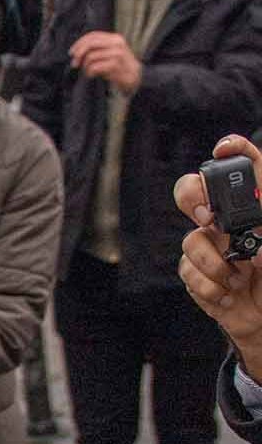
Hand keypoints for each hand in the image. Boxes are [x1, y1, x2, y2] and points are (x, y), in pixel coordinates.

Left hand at [69, 31, 142, 94]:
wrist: (136, 77)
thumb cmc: (119, 65)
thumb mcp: (110, 52)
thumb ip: (97, 48)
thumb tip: (76, 51)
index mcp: (115, 38)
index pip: (92, 35)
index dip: (79, 43)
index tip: (71, 52)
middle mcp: (117, 43)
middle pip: (90, 44)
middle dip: (79, 54)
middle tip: (74, 64)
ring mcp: (117, 54)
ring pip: (91, 57)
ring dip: (85, 66)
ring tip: (88, 71)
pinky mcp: (116, 65)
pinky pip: (94, 67)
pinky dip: (89, 72)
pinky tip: (92, 75)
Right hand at [176, 135, 261, 374]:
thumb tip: (256, 224)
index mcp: (253, 211)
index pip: (243, 167)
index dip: (232, 149)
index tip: (225, 149)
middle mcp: (227, 223)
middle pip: (193, 190)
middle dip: (194, 197)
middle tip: (208, 217)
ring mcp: (210, 247)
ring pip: (191, 239)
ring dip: (214, 264)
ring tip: (237, 279)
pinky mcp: (196, 274)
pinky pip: (187, 271)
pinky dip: (209, 287)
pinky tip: (228, 295)